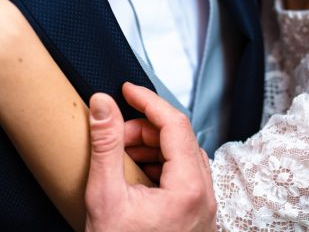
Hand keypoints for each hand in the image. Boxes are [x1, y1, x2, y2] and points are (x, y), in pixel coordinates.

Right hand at [85, 84, 215, 231]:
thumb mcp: (105, 197)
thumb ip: (105, 146)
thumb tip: (103, 105)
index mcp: (189, 189)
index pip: (175, 123)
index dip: (148, 101)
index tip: (127, 90)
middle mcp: (204, 198)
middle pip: (180, 139)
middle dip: (145, 129)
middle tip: (115, 135)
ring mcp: (203, 209)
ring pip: (184, 158)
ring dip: (152, 148)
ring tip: (122, 155)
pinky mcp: (196, 218)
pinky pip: (185, 179)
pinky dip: (160, 167)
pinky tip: (136, 174)